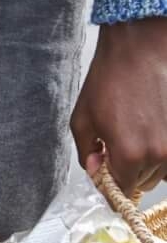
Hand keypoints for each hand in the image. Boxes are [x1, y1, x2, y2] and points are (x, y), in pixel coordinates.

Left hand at [72, 16, 166, 197]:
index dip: (110, 188)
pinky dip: (161, 154)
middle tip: (114, 149)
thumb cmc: (108, 80)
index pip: (121, 191)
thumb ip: (86, 152)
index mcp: (128, 154)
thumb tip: (96, 171)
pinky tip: (149, 132)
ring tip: (133, 134)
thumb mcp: (83, 117)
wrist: (139, 50)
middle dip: (126, 172)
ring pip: (159, 172)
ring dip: (145, 162)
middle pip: (141, 182)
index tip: (105, 180)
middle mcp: (157, 155)